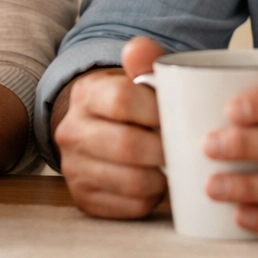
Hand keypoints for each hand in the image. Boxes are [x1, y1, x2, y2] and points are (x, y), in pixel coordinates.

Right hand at [54, 37, 167, 218]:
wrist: (96, 128)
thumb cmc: (131, 102)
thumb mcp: (137, 75)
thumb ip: (146, 59)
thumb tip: (138, 49)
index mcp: (87, 94)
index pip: (122, 100)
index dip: (158, 111)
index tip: (179, 115)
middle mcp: (72, 131)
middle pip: (128, 146)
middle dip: (165, 149)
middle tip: (184, 146)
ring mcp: (74, 168)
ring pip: (132, 182)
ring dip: (163, 178)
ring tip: (172, 166)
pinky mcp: (85, 198)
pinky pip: (130, 208)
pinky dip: (152, 198)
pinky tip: (157, 183)